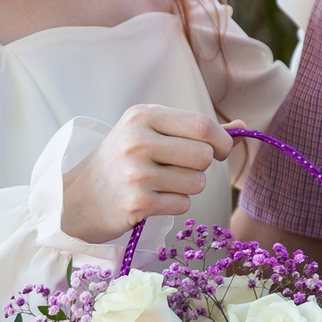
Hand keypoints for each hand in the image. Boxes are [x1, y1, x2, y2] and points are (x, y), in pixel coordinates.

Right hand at [61, 105, 232, 244]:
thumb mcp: (151, 134)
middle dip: (200, 167)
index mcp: (142, 116)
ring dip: (187, 188)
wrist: (79, 198)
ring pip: (196, 183)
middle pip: (203, 156)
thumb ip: (196, 130)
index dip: (221, 141)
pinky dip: (174, 205)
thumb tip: (242, 128)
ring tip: (161, 184)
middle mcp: (137, 141)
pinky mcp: (137, 203)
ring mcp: (135, 173)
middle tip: (178, 170)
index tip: (219, 150)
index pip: (202, 125)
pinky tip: (152, 199)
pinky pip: (182, 204)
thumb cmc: (122, 162)